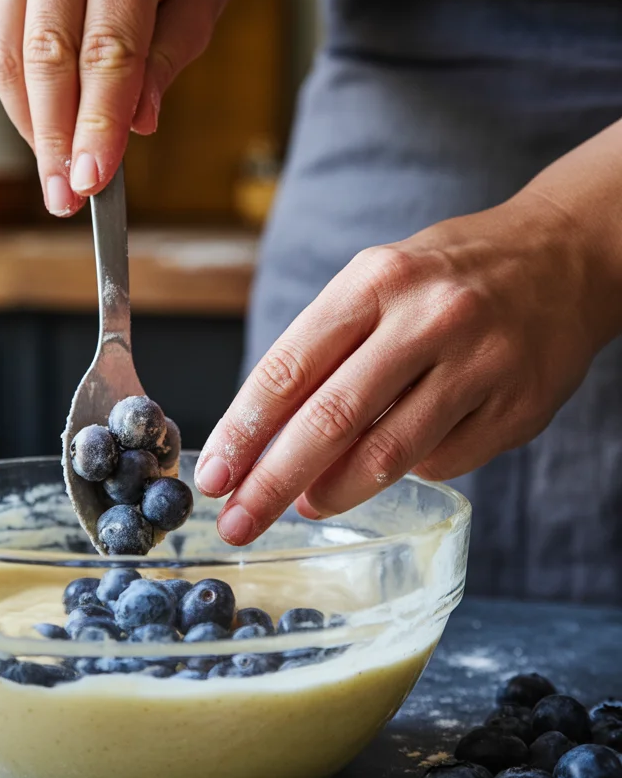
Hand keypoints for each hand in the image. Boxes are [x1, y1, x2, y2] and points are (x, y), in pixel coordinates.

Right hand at [0, 0, 231, 215]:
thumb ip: (170, 58)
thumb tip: (137, 122)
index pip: (109, 50)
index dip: (98, 124)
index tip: (93, 180)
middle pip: (49, 57)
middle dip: (56, 139)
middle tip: (65, 196)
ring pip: (11, 56)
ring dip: (32, 126)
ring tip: (55, 172)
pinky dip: (20, 95)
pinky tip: (45, 123)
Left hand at [195, 187, 614, 544]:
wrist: (563, 255)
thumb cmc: (445, 276)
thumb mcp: (376, 283)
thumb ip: (326, 354)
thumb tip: (267, 444)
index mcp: (375, 281)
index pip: (290, 368)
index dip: (244, 430)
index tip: (214, 475)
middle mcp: (427, 319)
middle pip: (331, 420)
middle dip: (273, 482)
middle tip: (239, 522)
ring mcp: (478, 365)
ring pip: (387, 454)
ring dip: (332, 492)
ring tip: (304, 505)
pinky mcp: (516, 408)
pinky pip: (440, 462)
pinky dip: (403, 473)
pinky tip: (392, 462)